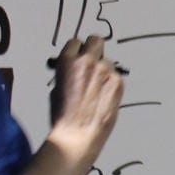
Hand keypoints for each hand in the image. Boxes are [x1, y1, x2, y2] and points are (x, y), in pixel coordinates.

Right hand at [49, 35, 123, 165]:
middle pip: (96, 40)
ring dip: (103, 70)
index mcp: (67, 61)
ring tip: (98, 89)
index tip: (78, 58)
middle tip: (93, 62)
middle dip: (94, 49)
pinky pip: (115, 76)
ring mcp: (105, 70)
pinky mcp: (118, 82)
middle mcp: (87, 61)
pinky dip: (111, 84)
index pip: (76, 42)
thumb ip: (67, 73)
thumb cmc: (62, 115)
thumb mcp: (57, 88)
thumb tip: (75, 69)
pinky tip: (105, 98)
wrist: (77, 134)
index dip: (77, 51)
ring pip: (107, 61)